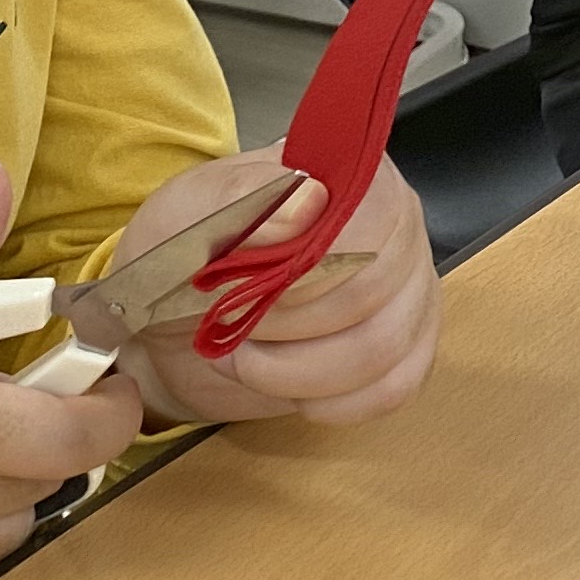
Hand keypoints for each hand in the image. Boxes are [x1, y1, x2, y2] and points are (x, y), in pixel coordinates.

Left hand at [112, 149, 439, 429]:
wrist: (170, 319)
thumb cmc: (183, 255)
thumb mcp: (189, 214)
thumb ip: (244, 200)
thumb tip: (310, 201)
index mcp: (353, 177)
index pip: (370, 221)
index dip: (308, 269)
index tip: (248, 288)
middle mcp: (397, 228)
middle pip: (374, 294)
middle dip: (289, 327)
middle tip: (235, 325)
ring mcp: (408, 293)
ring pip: (382, 351)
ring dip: (300, 372)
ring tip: (250, 357)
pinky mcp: (404, 351)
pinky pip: (394, 389)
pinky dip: (334, 402)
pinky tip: (293, 388)